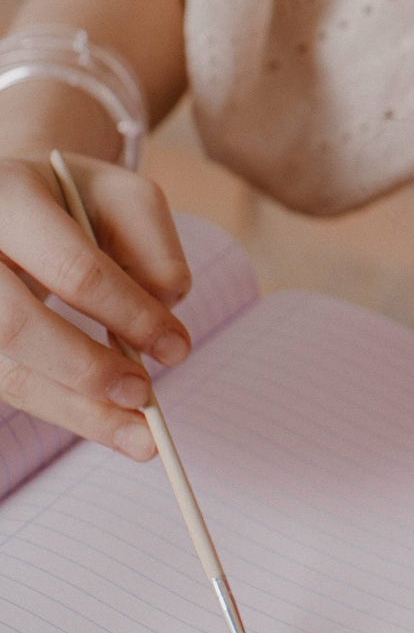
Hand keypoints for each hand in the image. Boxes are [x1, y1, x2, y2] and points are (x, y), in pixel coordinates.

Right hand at [0, 154, 191, 459]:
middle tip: (146, 396)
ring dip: (75, 410)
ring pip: (6, 370)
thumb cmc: (71, 199)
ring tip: (137, 436)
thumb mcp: (122, 199)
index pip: (73, 268)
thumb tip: (167, 311)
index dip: (128, 313)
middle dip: (89, 369)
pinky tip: (101, 421)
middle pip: (17, 327)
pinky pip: (7, 383)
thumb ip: (153, 249)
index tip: (177, 349)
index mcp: (10, 196)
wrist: (5, 200)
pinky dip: (59, 408)